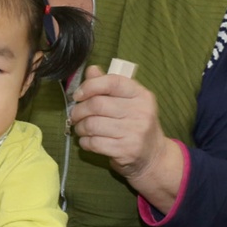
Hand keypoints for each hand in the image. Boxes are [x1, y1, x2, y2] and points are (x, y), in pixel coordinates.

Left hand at [70, 65, 182, 209]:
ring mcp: (134, 132)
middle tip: (74, 116)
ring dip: (80, 127)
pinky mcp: (125, 150)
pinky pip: (93, 142)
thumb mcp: (128, 102)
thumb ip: (109, 86)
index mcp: (141, 95)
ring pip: (92, 124)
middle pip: (96, 104)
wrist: (152, 156)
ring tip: (81, 128)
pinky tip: (87, 141)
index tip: (78, 95)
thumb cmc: (135, 125)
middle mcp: (140, 112)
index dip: (90, 86)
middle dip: (78, 110)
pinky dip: (84, 142)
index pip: (113, 82)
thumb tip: (91, 69)